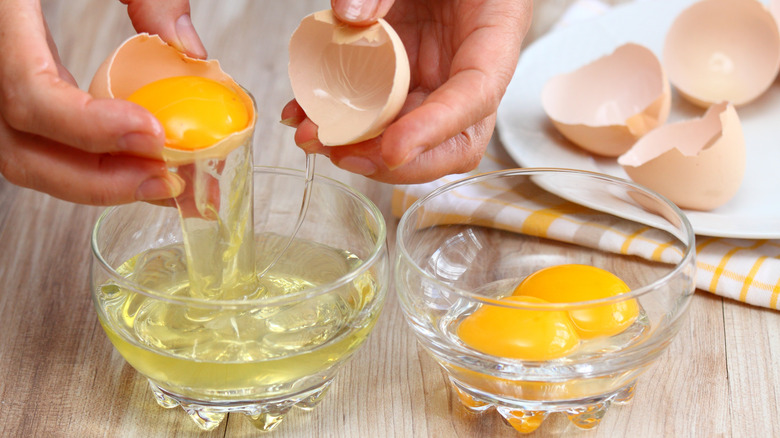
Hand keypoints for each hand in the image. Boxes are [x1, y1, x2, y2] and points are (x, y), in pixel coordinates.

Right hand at [0, 0, 204, 204]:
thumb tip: (189, 49)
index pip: (29, 96)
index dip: (90, 127)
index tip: (153, 133)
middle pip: (20, 149)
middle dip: (99, 178)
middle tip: (169, 181)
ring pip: (23, 156)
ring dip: (95, 180)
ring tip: (163, 182)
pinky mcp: (3, 86)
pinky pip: (32, 141)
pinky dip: (84, 161)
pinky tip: (134, 161)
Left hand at [281, 0, 531, 183]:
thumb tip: (347, 18)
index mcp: (494, 32)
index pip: (476, 95)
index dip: (435, 128)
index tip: (393, 150)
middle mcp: (469, 67)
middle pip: (452, 139)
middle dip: (398, 161)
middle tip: (344, 153)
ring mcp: (436, 76)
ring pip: (412, 135)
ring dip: (363, 148)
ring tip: (314, 136)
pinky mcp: (405, 77)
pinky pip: (379, 112)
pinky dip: (344, 123)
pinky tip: (307, 117)